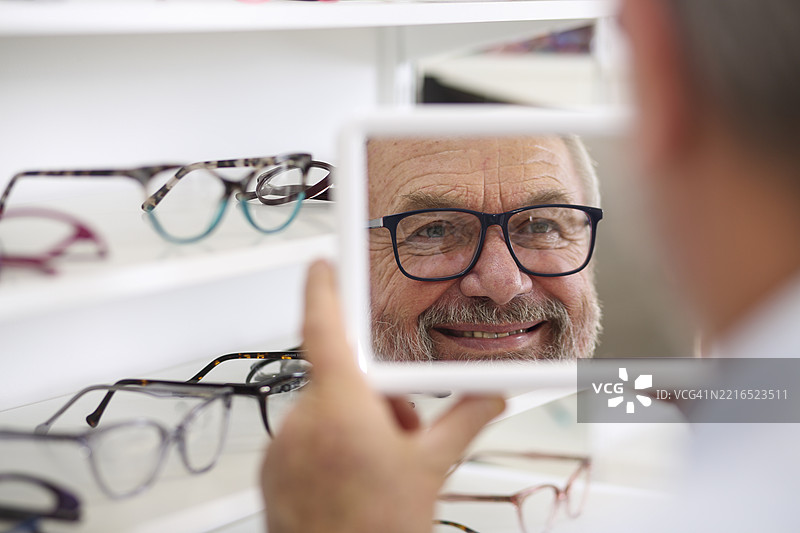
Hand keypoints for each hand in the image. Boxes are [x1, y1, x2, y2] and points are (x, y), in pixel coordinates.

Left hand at [261, 260, 505, 532]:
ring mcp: (282, 447)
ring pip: (325, 412)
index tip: (322, 264)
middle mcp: (302, 420)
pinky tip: (353, 478)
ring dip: (354, 426)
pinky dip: (330, 447)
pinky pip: (304, 438)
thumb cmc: (374, 531)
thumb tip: (490, 393)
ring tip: (379, 467)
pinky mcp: (272, 471)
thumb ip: (464, 419)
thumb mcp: (430, 468)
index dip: (324, 287)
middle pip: (341, 381)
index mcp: (341, 407)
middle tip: (400, 434)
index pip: (324, 326)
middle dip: (375, 399)